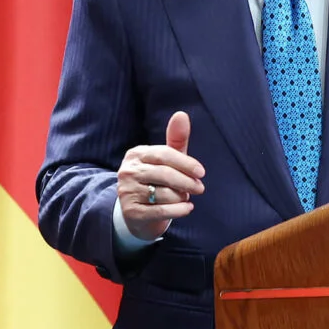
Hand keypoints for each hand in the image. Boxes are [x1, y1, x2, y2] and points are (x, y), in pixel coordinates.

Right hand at [116, 111, 202, 240]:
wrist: (138, 213)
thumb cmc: (157, 181)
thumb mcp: (167, 160)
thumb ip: (176, 139)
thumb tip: (182, 114)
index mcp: (136, 154)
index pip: (164, 154)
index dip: (185, 163)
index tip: (201, 172)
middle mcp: (128, 171)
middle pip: (164, 174)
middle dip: (187, 182)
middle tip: (200, 188)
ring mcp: (127, 191)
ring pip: (164, 194)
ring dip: (181, 197)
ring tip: (184, 197)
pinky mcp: (131, 212)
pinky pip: (162, 211)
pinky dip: (179, 210)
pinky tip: (187, 208)